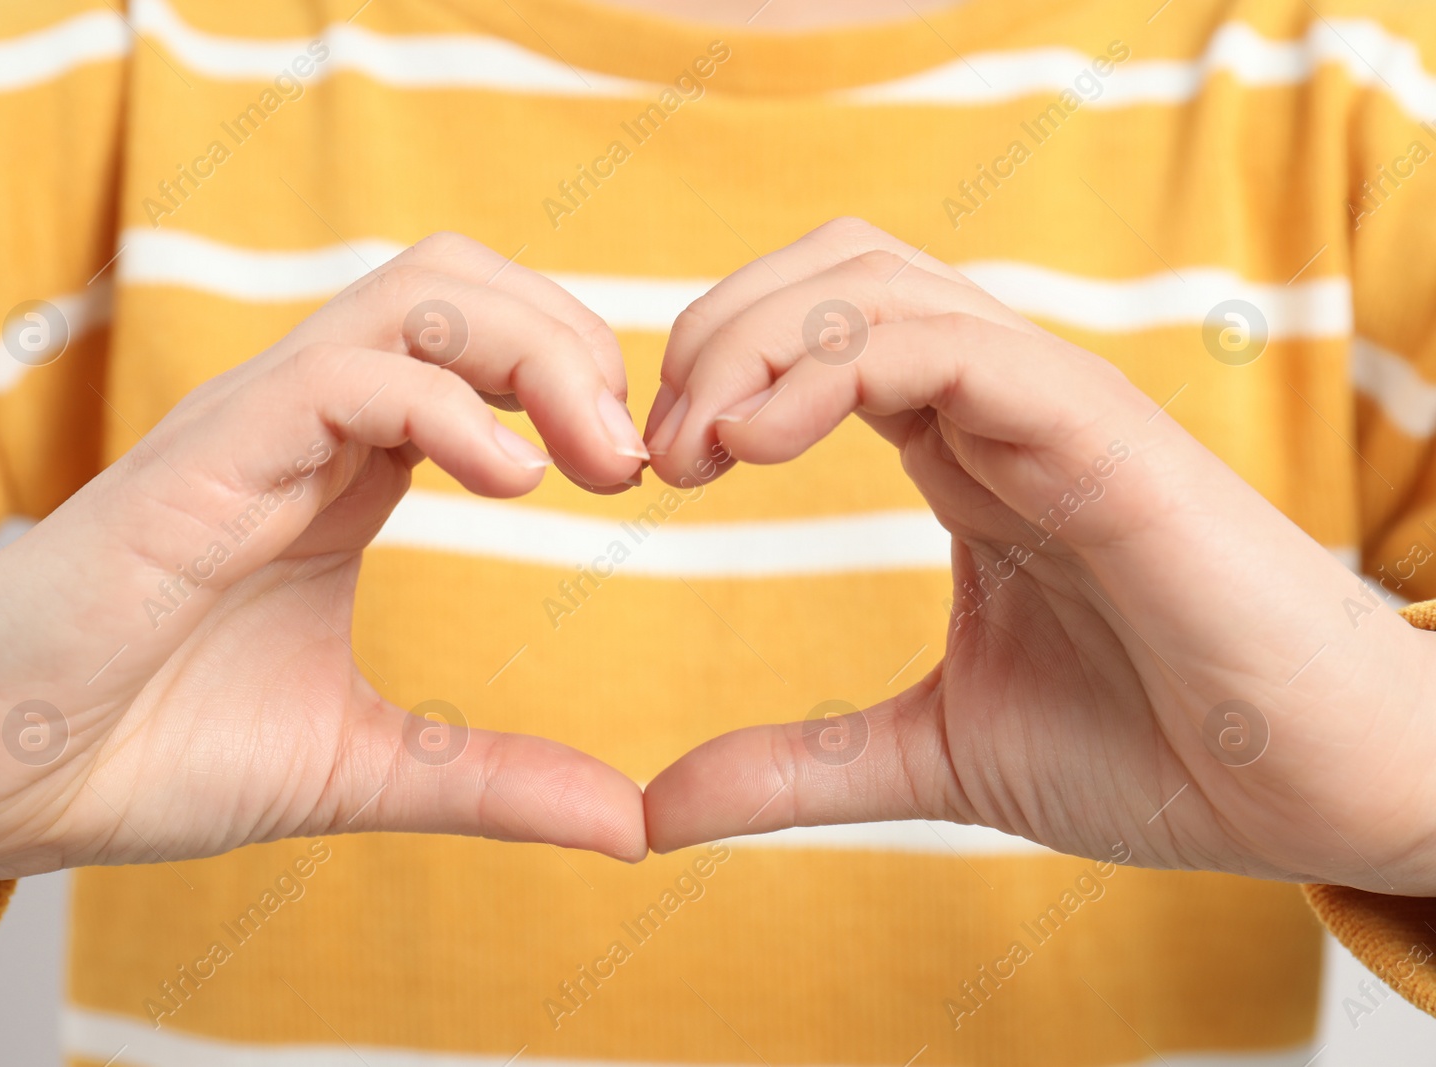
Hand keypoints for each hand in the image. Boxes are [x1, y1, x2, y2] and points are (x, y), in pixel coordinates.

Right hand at [0, 233, 651, 888]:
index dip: (579, 383)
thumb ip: (494, 781)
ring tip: (592, 459)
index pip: (484, 347)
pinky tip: (509, 483)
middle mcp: (308, 424)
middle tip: (630, 459)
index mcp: (348, 468)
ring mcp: (255, 428)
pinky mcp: (204, 459)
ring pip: (418, 293)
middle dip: (576, 340)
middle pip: (465, 283)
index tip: (633, 479)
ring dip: (536, 349)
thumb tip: (630, 826)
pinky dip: (448, 404)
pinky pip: (343, 373)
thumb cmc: (151, 751)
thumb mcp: (364, 764)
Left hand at [641, 218, 1435, 893]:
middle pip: (835, 267)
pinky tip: (759, 442)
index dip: (716, 371)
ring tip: (693, 444)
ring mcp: (1053, 407)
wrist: (1315, 794)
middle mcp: (1001, 405)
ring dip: (754, 338)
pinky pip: (951, 346)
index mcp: (963, 451)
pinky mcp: (1102, 434)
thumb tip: (657, 810)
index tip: (657, 469)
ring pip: (879, 281)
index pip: (819, 333)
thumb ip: (797, 768)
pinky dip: (831, 366)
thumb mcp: (932, 756)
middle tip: (655, 443)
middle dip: (718, 327)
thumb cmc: (1157, 751)